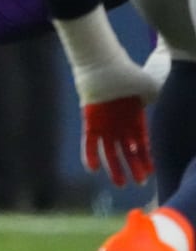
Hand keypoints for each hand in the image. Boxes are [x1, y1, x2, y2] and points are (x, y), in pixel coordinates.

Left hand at [69, 49, 163, 187]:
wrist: (104, 66)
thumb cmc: (128, 75)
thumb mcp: (148, 88)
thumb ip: (155, 100)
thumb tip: (161, 102)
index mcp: (136, 120)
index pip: (142, 145)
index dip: (146, 159)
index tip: (151, 172)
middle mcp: (120, 126)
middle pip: (128, 152)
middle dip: (134, 167)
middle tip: (140, 183)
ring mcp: (105, 125)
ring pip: (110, 151)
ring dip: (114, 167)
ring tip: (121, 184)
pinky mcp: (91, 121)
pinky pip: (89, 141)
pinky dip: (90, 154)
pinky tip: (92, 168)